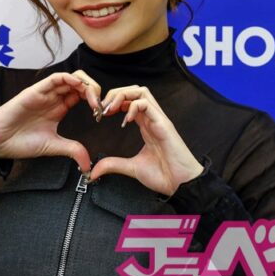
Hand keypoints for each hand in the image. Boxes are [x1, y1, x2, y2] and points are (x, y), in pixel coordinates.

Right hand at [0, 71, 101, 172]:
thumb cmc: (20, 142)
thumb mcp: (53, 146)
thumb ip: (72, 150)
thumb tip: (88, 166)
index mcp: (59, 108)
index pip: (82, 95)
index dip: (95, 101)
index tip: (101, 114)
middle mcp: (54, 98)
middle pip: (80, 84)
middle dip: (94, 90)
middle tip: (100, 106)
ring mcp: (46, 93)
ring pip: (71, 77)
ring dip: (85, 84)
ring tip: (93, 98)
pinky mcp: (36, 90)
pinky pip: (56, 78)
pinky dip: (69, 78)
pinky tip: (78, 86)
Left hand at [89, 85, 204, 195]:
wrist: (180, 185)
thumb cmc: (164, 174)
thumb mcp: (131, 168)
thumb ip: (113, 165)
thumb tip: (94, 171)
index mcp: (146, 125)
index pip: (130, 101)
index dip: (113, 103)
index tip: (101, 114)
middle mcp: (152, 119)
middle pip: (134, 91)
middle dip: (116, 94)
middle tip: (103, 108)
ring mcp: (159, 119)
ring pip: (141, 91)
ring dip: (123, 95)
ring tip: (111, 108)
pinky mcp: (163, 124)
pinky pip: (147, 104)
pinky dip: (133, 107)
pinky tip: (125, 120)